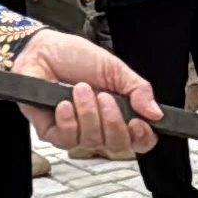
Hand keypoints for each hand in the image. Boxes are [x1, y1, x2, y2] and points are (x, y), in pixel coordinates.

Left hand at [6, 32, 160, 158]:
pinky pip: (67, 139)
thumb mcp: (114, 69)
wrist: (41, 51)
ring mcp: (76, 132)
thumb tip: (156, 112)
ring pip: (92, 142)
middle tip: (104, 97)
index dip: (142, 137)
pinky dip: (69, 119)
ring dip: (88, 113)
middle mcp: (99, 127)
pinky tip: (64, 103)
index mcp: (118, 113)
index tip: (138, 122)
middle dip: (113, 121)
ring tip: (80, 90)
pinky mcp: (52, 132)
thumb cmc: (75, 57)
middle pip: (117, 146)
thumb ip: (138, 90)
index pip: (138, 140)